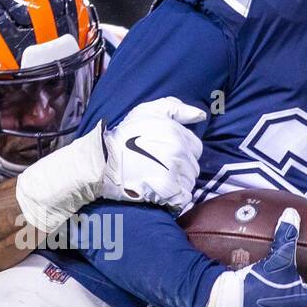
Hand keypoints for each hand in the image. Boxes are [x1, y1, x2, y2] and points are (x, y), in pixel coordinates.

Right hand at [102, 97, 205, 211]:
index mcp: (177, 134)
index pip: (196, 148)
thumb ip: (176, 108)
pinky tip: (161, 192)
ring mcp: (174, 173)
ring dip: (179, 182)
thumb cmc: (125, 135)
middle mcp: (179, 153)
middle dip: (181, 168)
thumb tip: (201, 115)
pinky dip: (175, 197)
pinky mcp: (168, 191)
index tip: (167, 154)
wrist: (104, 162)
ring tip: (158, 179)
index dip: (183, 151)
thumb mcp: (148, 111)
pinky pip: (183, 197)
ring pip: (189, 182)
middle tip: (161, 167)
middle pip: (193, 166)